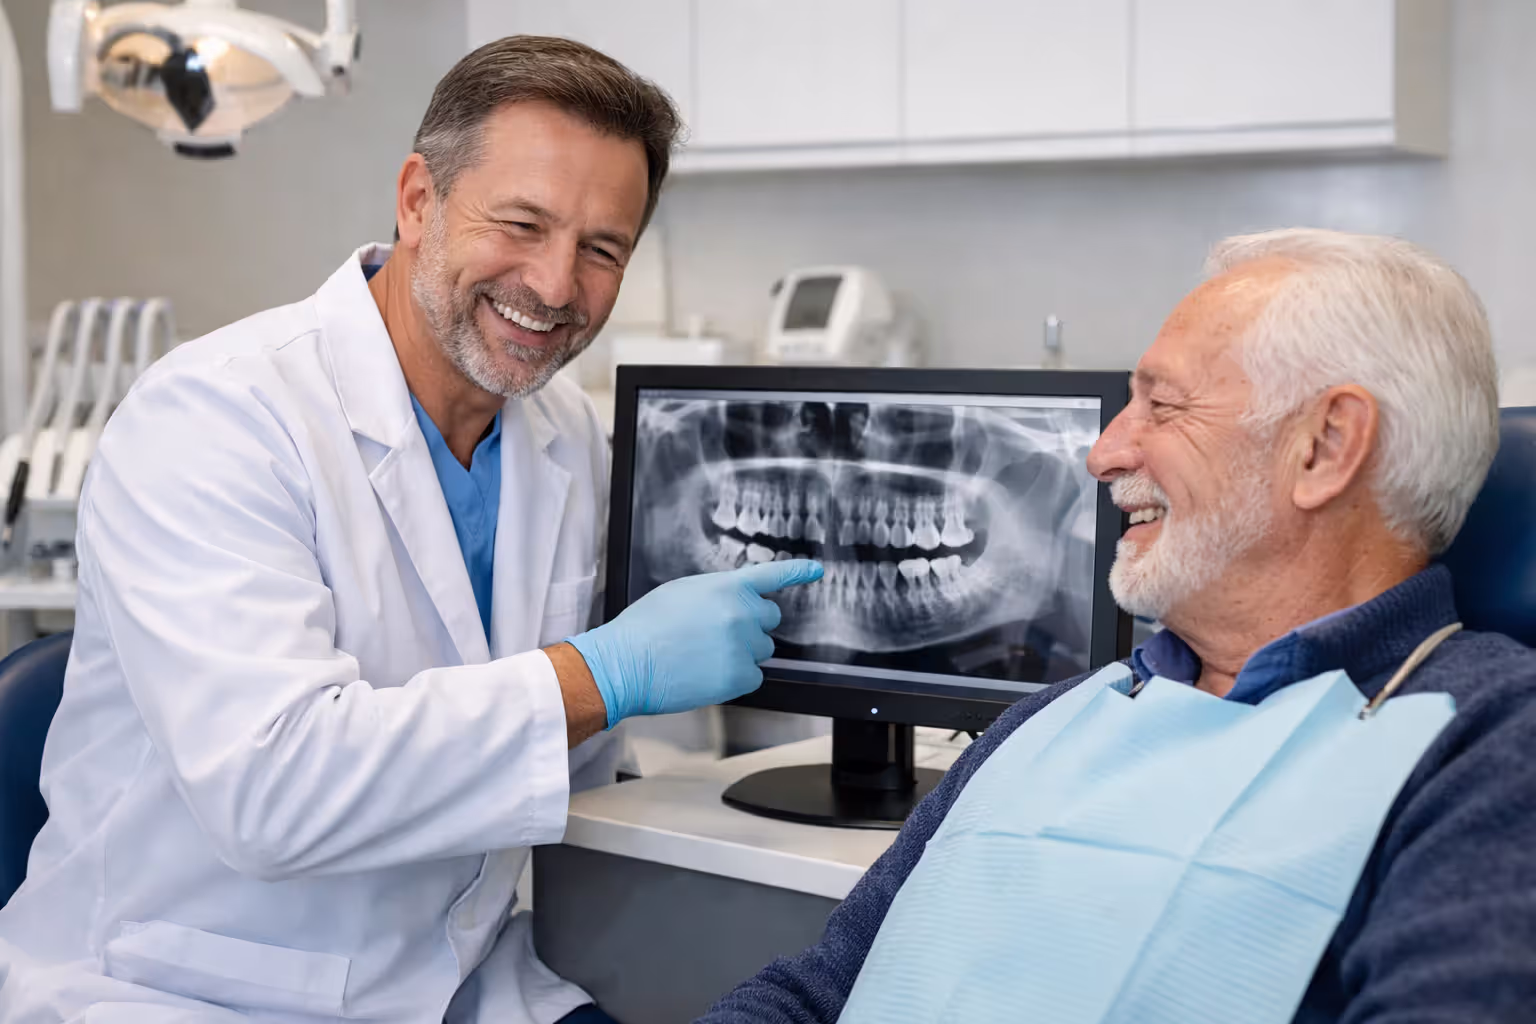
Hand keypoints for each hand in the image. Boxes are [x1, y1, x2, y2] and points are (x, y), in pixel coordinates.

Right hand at [566, 560, 822, 726]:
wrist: (627, 663)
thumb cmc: (644, 627)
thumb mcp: (681, 593)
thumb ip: (715, 593)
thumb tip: (730, 602)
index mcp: (727, 587)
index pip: (771, 575)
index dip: (797, 572)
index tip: (817, 571)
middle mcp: (742, 613)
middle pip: (770, 618)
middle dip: (754, 625)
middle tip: (722, 635)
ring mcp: (744, 645)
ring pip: (763, 650)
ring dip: (744, 652)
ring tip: (705, 656)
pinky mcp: (741, 676)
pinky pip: (753, 677)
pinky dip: (736, 678)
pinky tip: (707, 674)